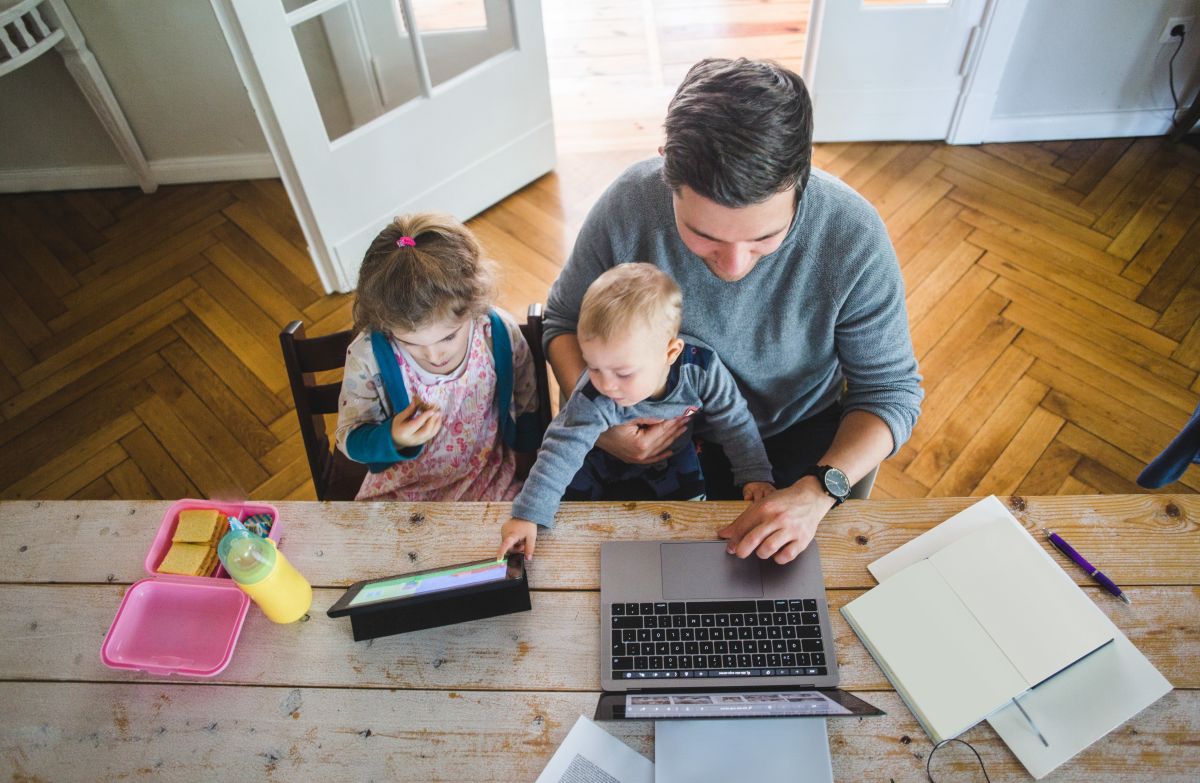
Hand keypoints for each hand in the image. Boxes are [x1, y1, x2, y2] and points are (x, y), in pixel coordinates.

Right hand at [390, 401, 442, 447]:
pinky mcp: (423, 442)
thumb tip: (416, 401)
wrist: (396, 439)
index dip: (424, 417)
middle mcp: (412, 439)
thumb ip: (409, 410)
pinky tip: (438, 419)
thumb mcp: (399, 417)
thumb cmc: (397, 426)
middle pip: (426, 431)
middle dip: (433, 421)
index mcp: (404, 432)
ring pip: (431, 434)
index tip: (431, 410)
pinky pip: (432, 435)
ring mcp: (418, 442)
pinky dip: (436, 427)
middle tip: (438, 412)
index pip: (416, 424)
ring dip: (437, 424)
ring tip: (439, 414)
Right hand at [497, 518, 538, 561]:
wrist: (525, 513)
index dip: (502, 552)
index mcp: (512, 535)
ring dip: (514, 544)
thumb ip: (529, 548)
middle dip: (516, 549)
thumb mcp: (531, 537)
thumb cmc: (528, 525)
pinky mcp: (503, 529)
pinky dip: (512, 540)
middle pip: (509, 547)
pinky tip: (517, 534)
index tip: (498, 559)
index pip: (506, 545)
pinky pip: (506, 538)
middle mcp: (505, 533)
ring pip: (507, 543)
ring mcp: (503, 530)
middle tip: (524, 545)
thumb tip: (528, 559)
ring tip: (521, 538)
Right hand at [595, 417, 688, 464]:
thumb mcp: (626, 415)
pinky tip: (671, 449)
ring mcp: (636, 458)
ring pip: (660, 448)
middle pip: (664, 439)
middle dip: (677, 427)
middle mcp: (641, 454)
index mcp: (641, 444)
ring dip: (673, 437)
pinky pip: (651, 458)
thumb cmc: (606, 420)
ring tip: (684, 426)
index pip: (663, 430)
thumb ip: (647, 417)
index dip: (674, 421)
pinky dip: (662, 453)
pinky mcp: (632, 458)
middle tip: (689, 416)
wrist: (588, 431)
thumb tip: (665, 417)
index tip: (685, 412)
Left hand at [718, 478, 835, 563]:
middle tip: (740, 553)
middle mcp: (778, 518)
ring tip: (761, 551)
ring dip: (761, 553)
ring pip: (769, 548)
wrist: (811, 497)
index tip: (730, 547)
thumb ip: (744, 520)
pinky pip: (787, 555)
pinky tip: (776, 554)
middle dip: (742, 550)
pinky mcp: (802, 539)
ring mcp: (791, 529)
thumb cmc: (785, 502)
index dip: (733, 540)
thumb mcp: (763, 504)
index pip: (743, 527)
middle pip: (754, 538)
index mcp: (766, 508)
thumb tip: (724, 533)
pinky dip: (778, 558)